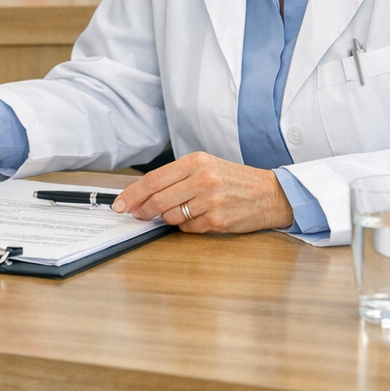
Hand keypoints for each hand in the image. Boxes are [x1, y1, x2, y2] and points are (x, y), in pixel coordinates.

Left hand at [112, 152, 294, 233]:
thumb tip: (143, 195)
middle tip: (137, 214)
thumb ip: (176, 177)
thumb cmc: (233, 179)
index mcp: (196, 162)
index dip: (132, 194)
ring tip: (178, 212)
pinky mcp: (218, 220)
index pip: (154, 179)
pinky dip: (186, 226)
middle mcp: (203, 179)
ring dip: (167, 218)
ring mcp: (210, 201)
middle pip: (158, 200)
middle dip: (142, 210)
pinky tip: (197, 218)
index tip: (120, 204)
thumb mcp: (205, 166)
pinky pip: (188, 228)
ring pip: (171, 216)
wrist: (269, 193)